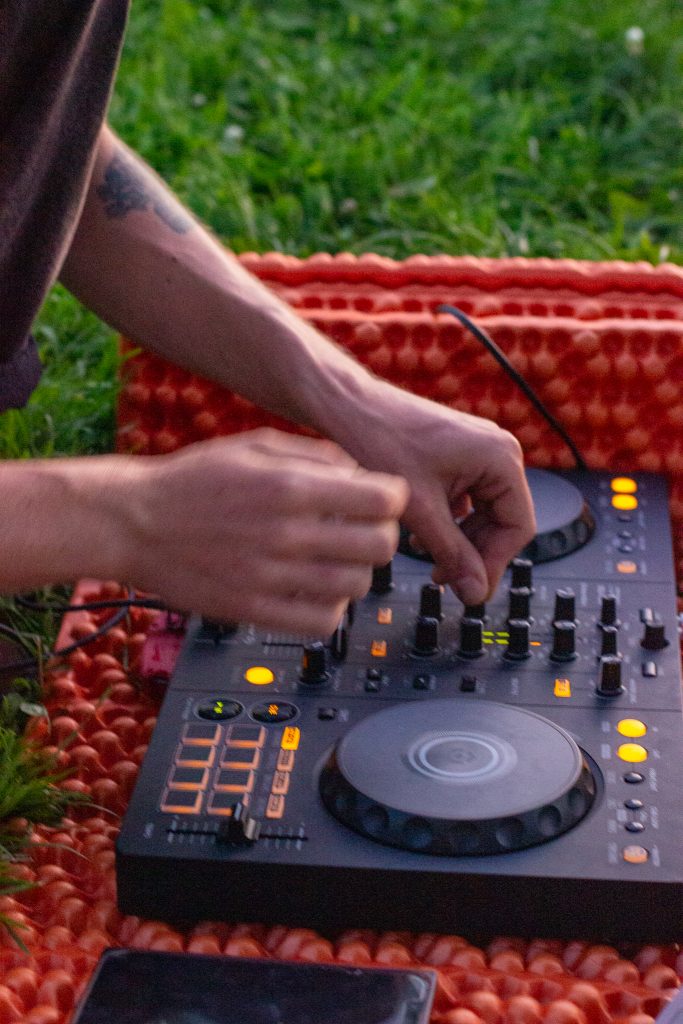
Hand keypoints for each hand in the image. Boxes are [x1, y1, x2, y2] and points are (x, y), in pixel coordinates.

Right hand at [118, 428, 408, 632]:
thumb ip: (315, 455)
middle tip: (362, 533)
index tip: (380, 502)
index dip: (391, 500)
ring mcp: (271, 577)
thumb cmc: (192, 480)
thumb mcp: (255, 445)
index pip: (383, 500)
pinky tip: (315, 592)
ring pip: (357, 586)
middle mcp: (287, 533)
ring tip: (335, 562)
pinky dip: (331, 608)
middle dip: (380, 536)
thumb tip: (361, 474)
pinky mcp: (254, 610)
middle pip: (380, 546)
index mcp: (291, 487)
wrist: (134, 521)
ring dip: (356, 573)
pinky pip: (322, 622)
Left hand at [332, 383, 535, 604]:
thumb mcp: (421, 510)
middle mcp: (497, 451)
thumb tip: (476, 592)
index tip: (469, 588)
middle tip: (443, 578)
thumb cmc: (381, 440)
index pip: (518, 528)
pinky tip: (421, 534)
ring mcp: (478, 452)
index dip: (494, 564)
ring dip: (458, 540)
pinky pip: (466, 500)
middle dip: (472, 553)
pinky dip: (448, 521)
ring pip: (482, 514)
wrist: (350, 408)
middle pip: (502, 522)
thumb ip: (453, 555)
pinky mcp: (459, 456)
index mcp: (501, 459)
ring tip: (426, 556)